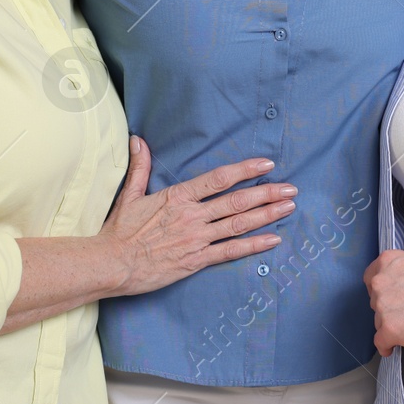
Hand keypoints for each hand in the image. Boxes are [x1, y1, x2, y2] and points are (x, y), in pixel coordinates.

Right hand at [101, 138, 295, 297]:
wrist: (111, 264)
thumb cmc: (119, 231)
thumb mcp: (130, 194)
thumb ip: (141, 167)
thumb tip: (138, 139)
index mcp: (178, 197)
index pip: (219, 178)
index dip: (245, 169)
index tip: (266, 163)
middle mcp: (192, 216)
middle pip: (237, 201)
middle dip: (267, 193)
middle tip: (291, 188)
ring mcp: (197, 239)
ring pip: (239, 224)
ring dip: (267, 215)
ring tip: (288, 207)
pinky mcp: (196, 261)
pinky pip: (230, 252)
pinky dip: (253, 246)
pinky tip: (273, 239)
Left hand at [364, 249, 403, 356]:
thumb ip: (400, 275)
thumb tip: (398, 291)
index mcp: (386, 262)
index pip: (370, 280)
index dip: (381, 292)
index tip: (388, 299)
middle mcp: (379, 283)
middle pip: (376, 303)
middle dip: (389, 309)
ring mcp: (383, 307)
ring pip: (380, 322)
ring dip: (392, 325)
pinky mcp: (391, 329)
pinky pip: (381, 343)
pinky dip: (387, 346)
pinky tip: (393, 346)